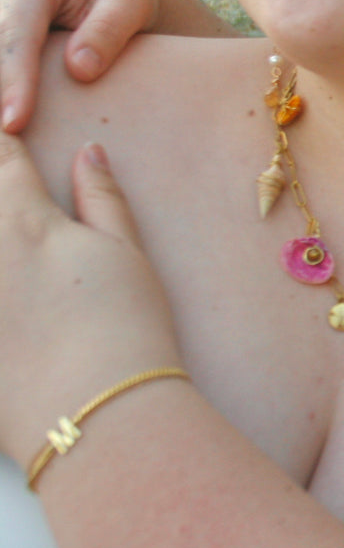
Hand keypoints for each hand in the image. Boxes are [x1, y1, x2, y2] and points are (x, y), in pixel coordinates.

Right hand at [0, 0, 233, 134]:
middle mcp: (3, 1)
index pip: (16, 37)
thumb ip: (108, 29)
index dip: (13, 81)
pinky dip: (3, 101)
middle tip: (2, 144)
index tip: (14, 122)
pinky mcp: (3, 50)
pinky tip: (8, 139)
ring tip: (3, 146)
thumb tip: (80, 69)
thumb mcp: (132, 2)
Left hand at [0, 133, 182, 463]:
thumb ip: (101, 198)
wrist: (94, 414)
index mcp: (21, 216)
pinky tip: (5, 305)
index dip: (1, 137)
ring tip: (16, 263)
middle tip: (19, 221)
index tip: (5, 133)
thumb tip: (87, 152)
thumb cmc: (123, 332)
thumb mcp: (126, 256)